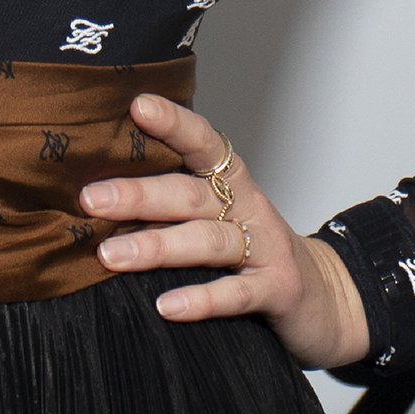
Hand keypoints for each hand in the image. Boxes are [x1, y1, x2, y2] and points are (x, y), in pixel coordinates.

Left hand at [82, 91, 371, 370]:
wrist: (324, 300)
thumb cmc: (252, 253)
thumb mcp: (218, 217)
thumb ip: (171, 203)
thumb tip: (93, 195)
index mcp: (230, 183)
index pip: (202, 143)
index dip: (174, 123)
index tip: (137, 107)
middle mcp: (247, 207)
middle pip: (190, 194)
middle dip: (139, 194)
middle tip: (91, 199)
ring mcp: (265, 247)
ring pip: (209, 241)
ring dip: (157, 245)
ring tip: (110, 255)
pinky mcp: (278, 290)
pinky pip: (237, 293)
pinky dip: (202, 299)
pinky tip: (167, 306)